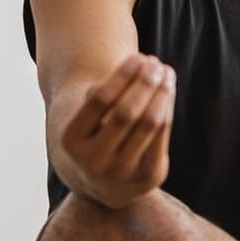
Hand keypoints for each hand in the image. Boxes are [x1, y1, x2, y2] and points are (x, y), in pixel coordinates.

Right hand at [61, 53, 175, 209]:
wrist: (103, 183)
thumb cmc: (96, 134)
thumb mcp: (87, 116)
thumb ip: (104, 94)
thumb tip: (141, 65)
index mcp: (71, 142)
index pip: (99, 100)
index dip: (122, 76)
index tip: (138, 57)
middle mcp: (93, 161)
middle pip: (126, 112)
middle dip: (144, 84)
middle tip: (155, 63)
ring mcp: (121, 173)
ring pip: (149, 124)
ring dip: (161, 94)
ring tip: (165, 72)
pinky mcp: (147, 178)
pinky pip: (162, 136)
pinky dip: (166, 109)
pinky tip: (168, 90)